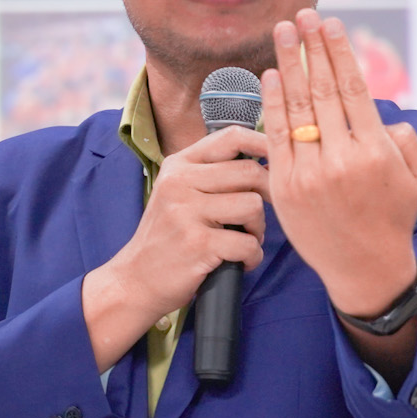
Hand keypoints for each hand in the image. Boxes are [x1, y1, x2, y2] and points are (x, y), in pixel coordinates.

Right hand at [81, 125, 269, 371]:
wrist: (136, 280)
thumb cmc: (167, 237)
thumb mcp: (178, 193)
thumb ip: (211, 174)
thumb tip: (264, 159)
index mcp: (179, 165)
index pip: (231, 137)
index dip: (263, 143)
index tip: (280, 158)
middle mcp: (180, 182)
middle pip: (250, 172)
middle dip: (267, 196)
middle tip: (258, 218)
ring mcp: (187, 212)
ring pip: (253, 206)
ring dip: (259, 229)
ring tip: (245, 240)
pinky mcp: (197, 244)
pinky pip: (248, 243)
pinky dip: (252, 256)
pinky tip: (239, 262)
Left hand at [261, 10, 416, 321]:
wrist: (364, 269)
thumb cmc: (392, 217)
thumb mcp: (415, 177)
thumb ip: (404, 139)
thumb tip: (381, 111)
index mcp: (376, 151)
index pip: (353, 88)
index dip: (339, 52)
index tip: (331, 25)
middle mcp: (342, 158)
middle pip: (322, 89)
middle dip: (310, 47)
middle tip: (301, 15)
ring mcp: (309, 173)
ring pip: (296, 108)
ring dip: (288, 64)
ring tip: (281, 33)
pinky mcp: (284, 187)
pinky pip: (275, 137)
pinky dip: (271, 104)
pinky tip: (270, 76)